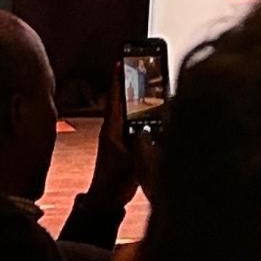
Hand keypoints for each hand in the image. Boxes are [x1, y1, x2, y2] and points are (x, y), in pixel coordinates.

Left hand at [84, 64, 143, 211]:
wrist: (107, 199)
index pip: (116, 98)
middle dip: (129, 81)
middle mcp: (114, 128)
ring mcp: (119, 135)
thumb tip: (149, 126)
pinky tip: (152, 108)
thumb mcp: (130, 160)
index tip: (120, 61)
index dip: (118, 79)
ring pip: (129, 109)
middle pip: (123, 99)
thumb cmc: (115, 181)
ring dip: (135, 95)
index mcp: (112, 129)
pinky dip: (141, 111)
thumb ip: (140, 144)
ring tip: (146, 79)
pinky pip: (134, 121)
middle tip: (136, 63)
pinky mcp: (126, 144)